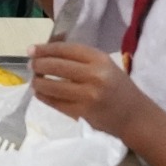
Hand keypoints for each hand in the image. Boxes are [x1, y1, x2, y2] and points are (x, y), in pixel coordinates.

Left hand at [28, 40, 151, 135]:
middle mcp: (94, 75)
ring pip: (52, 86)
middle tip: (31, 65)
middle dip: (38, 64)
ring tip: (34, 80)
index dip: (46, 49)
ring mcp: (87, 96)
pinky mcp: (82, 113)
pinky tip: (40, 93)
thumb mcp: (105, 65)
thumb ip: (81, 58)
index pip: (66, 50)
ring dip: (38, 82)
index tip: (32, 49)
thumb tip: (48, 50)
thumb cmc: (118, 87)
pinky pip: (56, 103)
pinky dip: (44, 97)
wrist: (134, 116)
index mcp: (100, 59)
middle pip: (56, 66)